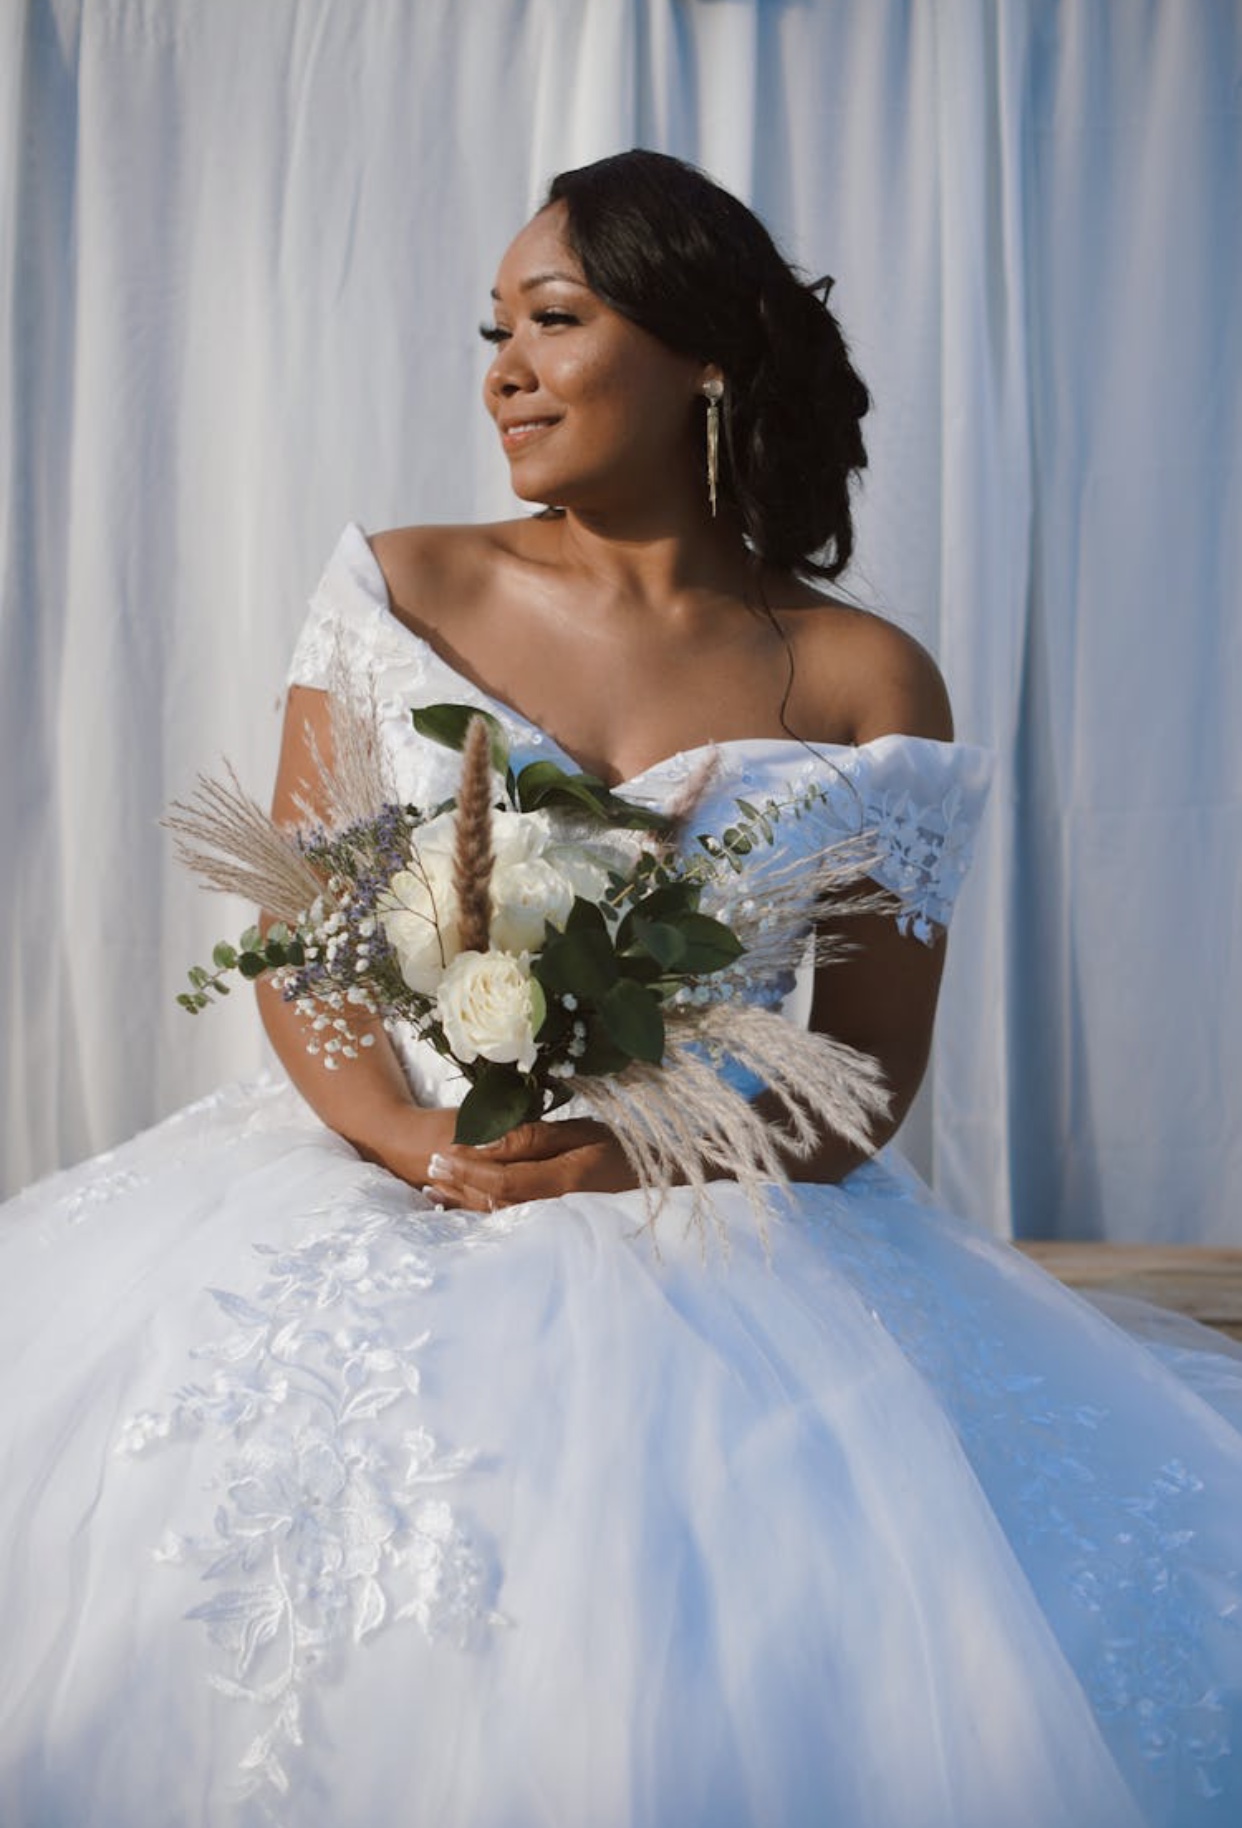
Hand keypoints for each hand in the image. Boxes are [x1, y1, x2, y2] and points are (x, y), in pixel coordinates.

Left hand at [424, 1119, 636, 1212]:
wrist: (657, 1190)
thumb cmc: (621, 1153)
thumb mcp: (582, 1133)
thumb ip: (534, 1139)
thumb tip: (486, 1144)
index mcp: (564, 1181)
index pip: (502, 1179)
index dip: (468, 1169)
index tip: (441, 1154)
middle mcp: (555, 1211)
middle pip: (492, 1202)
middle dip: (458, 1185)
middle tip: (429, 1168)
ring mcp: (554, 1227)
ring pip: (496, 1217)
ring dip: (463, 1203)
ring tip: (434, 1188)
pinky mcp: (553, 1233)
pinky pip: (509, 1226)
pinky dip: (480, 1216)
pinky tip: (461, 1208)